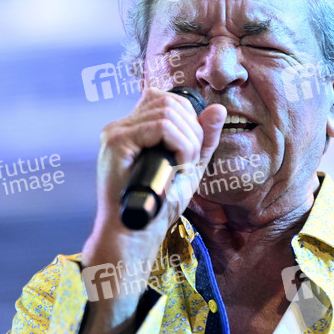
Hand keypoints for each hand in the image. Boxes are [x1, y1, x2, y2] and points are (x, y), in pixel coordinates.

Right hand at [83, 87, 225, 306]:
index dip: (188, 118)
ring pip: (167, 112)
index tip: (191, 150)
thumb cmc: (158, 206)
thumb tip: (218, 109)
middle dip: (192, 129)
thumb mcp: (189, 167)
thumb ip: (203, 139)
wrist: (136, 234)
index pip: (165, 99)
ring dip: (187, 139)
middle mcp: (120, 127)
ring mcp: (115, 133)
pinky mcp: (116, 143)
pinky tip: (178, 165)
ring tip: (184, 165)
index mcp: (131, 129)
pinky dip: (179, 144)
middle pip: (168, 101)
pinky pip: (160, 127)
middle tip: (191, 160)